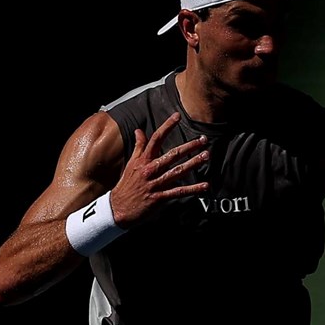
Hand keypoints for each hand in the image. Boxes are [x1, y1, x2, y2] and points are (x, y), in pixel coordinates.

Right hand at [110, 112, 209, 226]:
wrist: (118, 208)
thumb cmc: (126, 184)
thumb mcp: (131, 163)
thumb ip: (138, 147)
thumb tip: (139, 130)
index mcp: (143, 160)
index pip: (156, 139)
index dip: (167, 126)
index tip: (177, 116)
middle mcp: (150, 170)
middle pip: (172, 154)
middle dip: (189, 146)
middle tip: (203, 140)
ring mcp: (155, 184)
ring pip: (177, 171)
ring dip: (193, 163)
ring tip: (206, 156)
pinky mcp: (159, 198)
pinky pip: (179, 192)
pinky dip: (193, 189)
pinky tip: (205, 185)